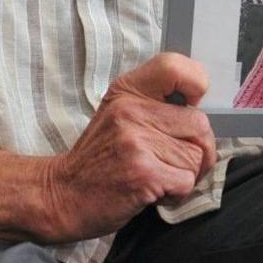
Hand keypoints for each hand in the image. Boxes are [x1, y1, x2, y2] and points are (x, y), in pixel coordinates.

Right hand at [37, 53, 217, 241]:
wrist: (62, 195)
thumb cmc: (98, 159)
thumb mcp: (118, 115)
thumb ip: (155, 105)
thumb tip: (200, 108)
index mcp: (128, 90)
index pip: (175, 67)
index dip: (195, 85)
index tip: (190, 106)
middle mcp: (132, 110)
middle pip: (199, 124)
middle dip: (195, 150)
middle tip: (172, 162)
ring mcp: (137, 141)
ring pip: (196, 157)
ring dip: (184, 175)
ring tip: (156, 177)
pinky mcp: (144, 173)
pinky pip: (186, 182)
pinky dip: (175, 194)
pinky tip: (152, 192)